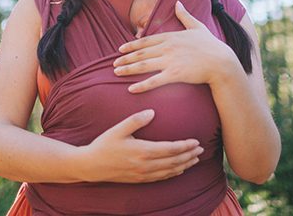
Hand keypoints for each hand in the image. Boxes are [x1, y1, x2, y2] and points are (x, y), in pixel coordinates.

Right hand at [79, 109, 203, 182]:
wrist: (91, 166)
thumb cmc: (104, 145)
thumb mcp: (118, 129)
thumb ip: (136, 120)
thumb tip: (152, 112)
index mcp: (142, 151)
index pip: (170, 149)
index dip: (185, 146)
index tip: (196, 141)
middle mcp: (145, 165)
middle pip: (174, 161)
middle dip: (189, 155)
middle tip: (201, 149)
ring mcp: (143, 174)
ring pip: (169, 171)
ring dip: (184, 165)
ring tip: (195, 159)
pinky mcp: (139, 179)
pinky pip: (161, 178)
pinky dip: (173, 173)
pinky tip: (179, 169)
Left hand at [113, 1, 238, 92]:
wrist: (222, 62)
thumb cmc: (211, 45)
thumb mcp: (197, 26)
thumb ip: (185, 15)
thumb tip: (177, 2)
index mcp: (171, 36)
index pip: (146, 41)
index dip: (132, 45)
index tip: (120, 49)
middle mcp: (168, 47)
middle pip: (141, 53)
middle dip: (126, 58)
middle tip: (113, 63)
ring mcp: (171, 61)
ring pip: (144, 65)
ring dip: (128, 69)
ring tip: (116, 73)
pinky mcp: (175, 74)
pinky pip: (155, 80)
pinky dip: (142, 85)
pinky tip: (131, 89)